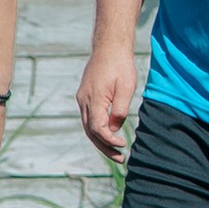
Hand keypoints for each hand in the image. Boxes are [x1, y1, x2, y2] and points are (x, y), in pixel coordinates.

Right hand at [76, 43, 138, 162]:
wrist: (109, 48)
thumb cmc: (120, 66)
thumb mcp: (126, 88)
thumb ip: (119, 110)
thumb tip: (115, 129)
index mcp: (94, 99)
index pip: (98, 128)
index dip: (110, 141)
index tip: (123, 145)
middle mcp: (84, 101)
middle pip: (90, 132)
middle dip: (104, 147)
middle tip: (120, 159)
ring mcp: (82, 99)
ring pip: (88, 126)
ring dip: (101, 141)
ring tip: (116, 153)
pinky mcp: (85, 96)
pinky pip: (89, 118)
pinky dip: (97, 130)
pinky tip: (109, 135)